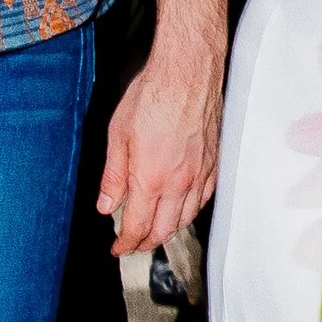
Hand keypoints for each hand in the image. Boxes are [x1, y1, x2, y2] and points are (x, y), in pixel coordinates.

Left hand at [98, 26, 225, 259]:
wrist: (187, 73)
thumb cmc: (153, 95)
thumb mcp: (118, 135)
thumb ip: (113, 177)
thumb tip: (107, 206)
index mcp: (150, 178)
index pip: (138, 226)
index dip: (126, 244)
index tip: (118, 248)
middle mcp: (178, 182)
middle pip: (164, 230)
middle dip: (146, 243)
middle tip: (133, 245)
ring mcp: (200, 175)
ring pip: (185, 219)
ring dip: (168, 231)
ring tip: (154, 232)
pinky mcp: (214, 164)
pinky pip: (203, 200)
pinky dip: (189, 212)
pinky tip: (181, 209)